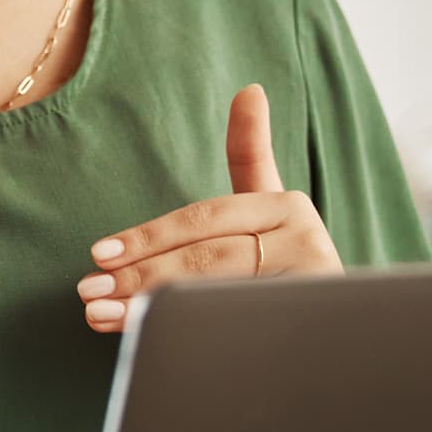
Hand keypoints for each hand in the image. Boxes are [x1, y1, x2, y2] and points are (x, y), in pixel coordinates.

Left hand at [75, 83, 340, 332]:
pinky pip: (232, 330)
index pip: (201, 220)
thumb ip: (252, 155)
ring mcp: (311, 286)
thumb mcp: (270, 211)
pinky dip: (186, 338)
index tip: (98, 251)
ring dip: (148, 309)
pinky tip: (146, 342)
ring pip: (213, 297)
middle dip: (138, 276)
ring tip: (99, 315)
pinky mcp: (309, 326)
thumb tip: (249, 89)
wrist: (344, 333)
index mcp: (287, 206)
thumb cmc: (290, 265)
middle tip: (87, 290)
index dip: (148, 237)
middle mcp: (306, 241)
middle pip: (204, 259)